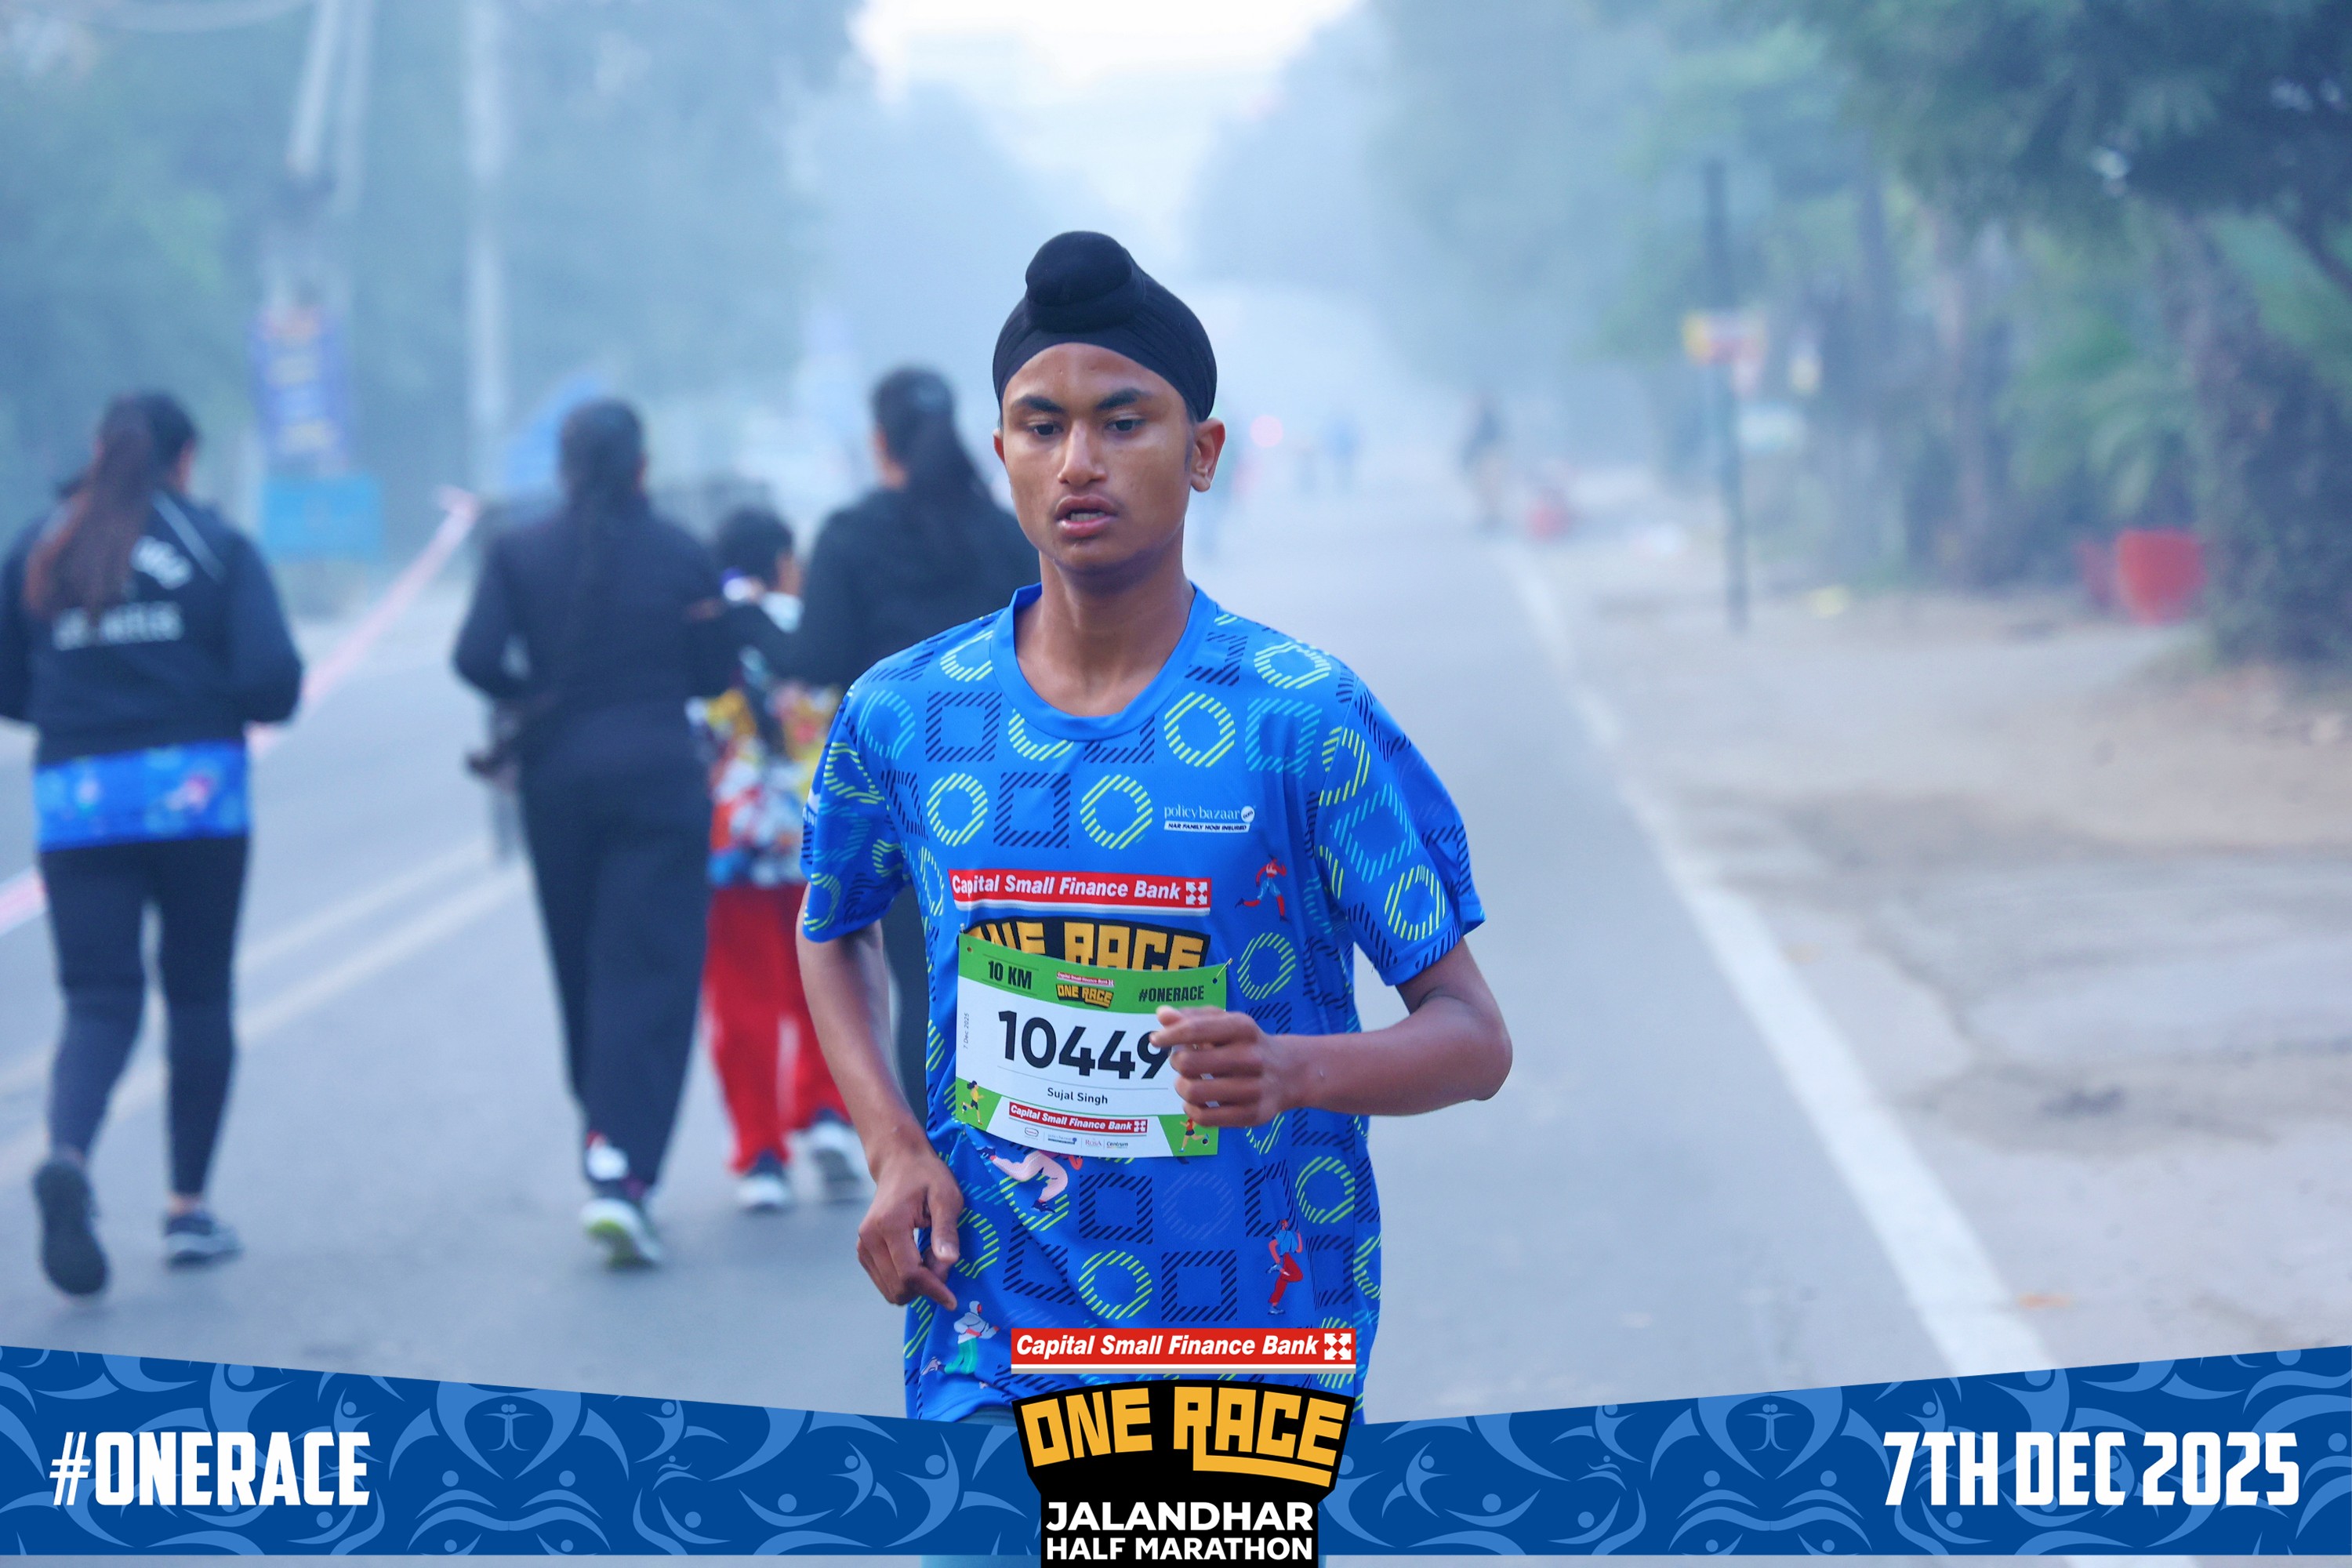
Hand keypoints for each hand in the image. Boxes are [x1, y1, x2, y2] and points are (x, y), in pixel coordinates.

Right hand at [855, 1132, 963, 1310]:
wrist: (899, 1162)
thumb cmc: (927, 1176)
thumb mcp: (946, 1196)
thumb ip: (946, 1230)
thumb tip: (949, 1262)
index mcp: (889, 1225)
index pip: (909, 1274)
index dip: (933, 1290)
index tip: (952, 1300)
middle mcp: (869, 1239)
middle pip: (898, 1286)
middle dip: (926, 1286)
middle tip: (943, 1261)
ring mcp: (863, 1246)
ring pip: (890, 1289)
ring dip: (915, 1284)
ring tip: (930, 1256)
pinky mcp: (863, 1251)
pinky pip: (885, 1281)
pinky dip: (904, 1279)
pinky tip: (918, 1257)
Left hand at [1156, 1005, 1301, 1126]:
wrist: (1289, 1072)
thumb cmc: (1246, 1043)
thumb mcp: (1225, 1023)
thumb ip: (1192, 1017)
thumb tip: (1161, 1015)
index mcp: (1242, 1028)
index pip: (1195, 1030)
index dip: (1169, 1035)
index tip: (1156, 1041)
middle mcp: (1251, 1057)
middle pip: (1188, 1063)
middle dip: (1176, 1062)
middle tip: (1182, 1062)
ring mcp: (1253, 1088)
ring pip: (1194, 1092)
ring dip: (1181, 1086)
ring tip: (1187, 1081)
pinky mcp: (1252, 1115)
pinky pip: (1205, 1118)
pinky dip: (1191, 1109)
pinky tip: (1195, 1102)